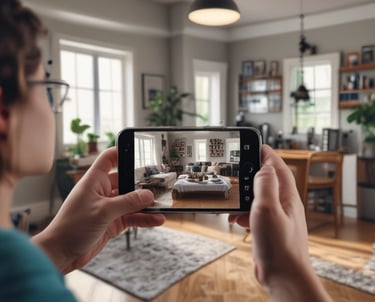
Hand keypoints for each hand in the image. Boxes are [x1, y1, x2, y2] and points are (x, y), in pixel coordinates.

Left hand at [33, 147, 164, 273]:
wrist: (61, 254)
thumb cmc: (71, 227)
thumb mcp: (103, 211)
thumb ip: (128, 202)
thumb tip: (148, 195)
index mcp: (95, 181)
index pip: (109, 159)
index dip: (122, 152)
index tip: (139, 150)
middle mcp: (102, 191)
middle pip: (126, 180)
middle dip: (141, 182)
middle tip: (158, 182)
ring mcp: (109, 207)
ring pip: (132, 201)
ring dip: (145, 203)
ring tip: (161, 204)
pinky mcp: (113, 222)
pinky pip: (133, 217)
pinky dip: (144, 218)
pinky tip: (157, 219)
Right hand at [229, 145, 330, 300]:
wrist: (283, 276)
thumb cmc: (279, 246)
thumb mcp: (268, 209)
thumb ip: (265, 185)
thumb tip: (265, 166)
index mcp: (286, 196)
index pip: (278, 167)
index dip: (267, 154)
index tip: (257, 144)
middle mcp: (283, 204)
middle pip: (267, 180)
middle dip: (252, 173)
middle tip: (238, 166)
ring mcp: (275, 217)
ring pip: (258, 197)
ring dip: (244, 195)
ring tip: (232, 197)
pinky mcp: (267, 228)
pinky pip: (253, 213)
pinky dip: (242, 212)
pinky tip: (234, 218)